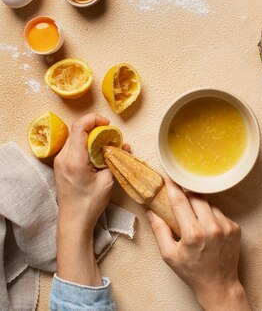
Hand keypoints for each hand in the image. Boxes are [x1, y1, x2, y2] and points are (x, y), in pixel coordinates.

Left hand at [54, 113, 125, 285]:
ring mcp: (59, 161)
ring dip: (90, 136)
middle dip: (94, 127)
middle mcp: (63, 157)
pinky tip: (96, 155)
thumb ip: (115, 159)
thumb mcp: (107, 181)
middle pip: (76, 130)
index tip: (107, 124)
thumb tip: (123, 145)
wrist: (73, 222)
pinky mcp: (61, 165)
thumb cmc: (89, 204)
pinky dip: (85, 145)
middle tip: (109, 135)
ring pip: (75, 137)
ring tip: (104, 145)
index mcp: (74, 160)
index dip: (93, 119)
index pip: (78, 126)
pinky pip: (73, 146)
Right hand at [147, 178, 250, 310]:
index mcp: (193, 234)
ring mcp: (225, 226)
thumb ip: (159, 231)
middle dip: (187, 195)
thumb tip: (150, 211)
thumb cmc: (193, 272)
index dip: (173, 187)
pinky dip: (211, 214)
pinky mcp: (234, 227)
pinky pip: (219, 212)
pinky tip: (208, 226)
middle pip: (196, 197)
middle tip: (180, 199)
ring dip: (200, 205)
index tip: (169, 177)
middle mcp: (211, 227)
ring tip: (195, 219)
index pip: (180, 202)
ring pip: (209, 203)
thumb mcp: (170, 255)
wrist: (219, 285)